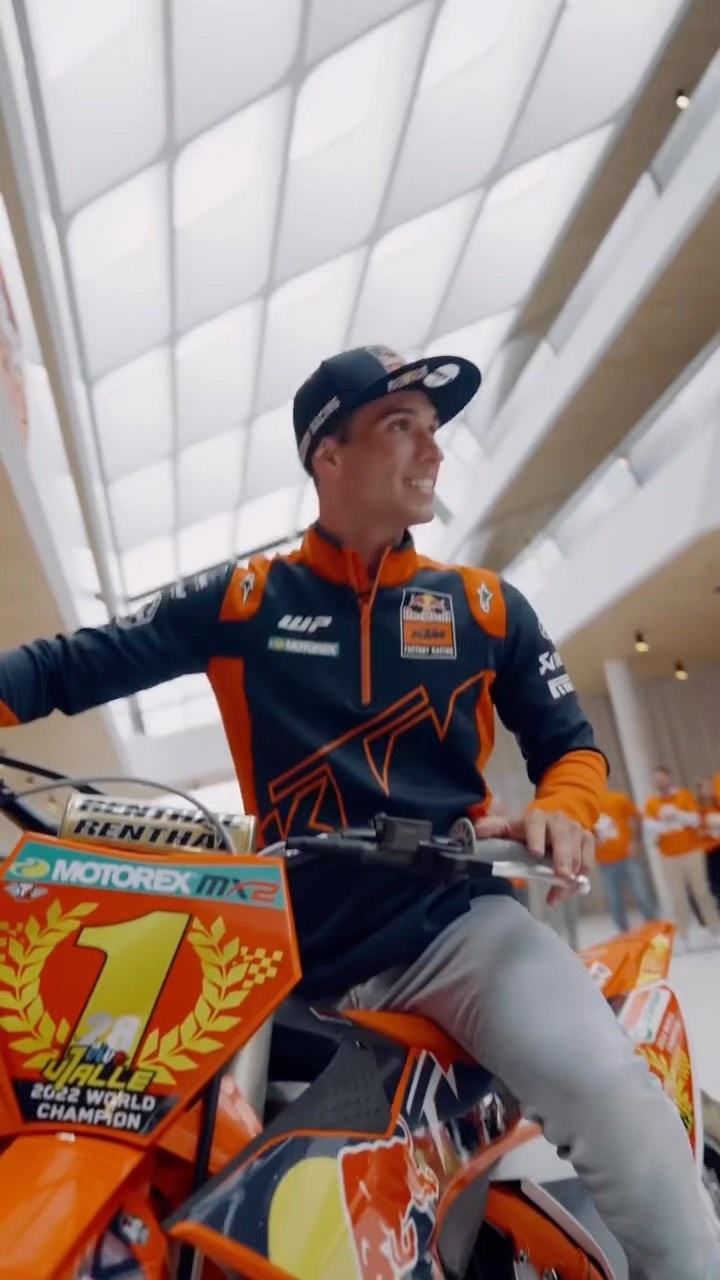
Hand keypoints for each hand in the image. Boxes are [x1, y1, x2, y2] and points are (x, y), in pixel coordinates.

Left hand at [473, 810, 593, 903]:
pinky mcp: (588, 841)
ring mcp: (576, 830)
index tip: (534, 853)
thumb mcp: (510, 827)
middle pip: (563, 838)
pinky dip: (581, 877)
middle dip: (563, 857)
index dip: (536, 836)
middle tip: (561, 876)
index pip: (536, 823)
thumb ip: (493, 828)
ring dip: (571, 874)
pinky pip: (588, 861)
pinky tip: (570, 889)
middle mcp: (559, 821)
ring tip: (559, 893)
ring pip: (578, 852)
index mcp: (537, 817)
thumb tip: (476, 832)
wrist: (555, 819)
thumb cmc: (528, 829)